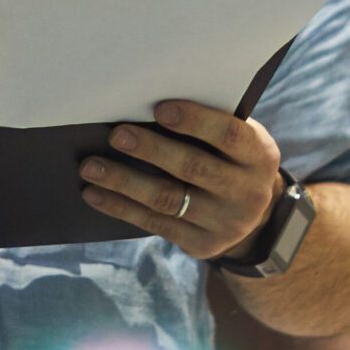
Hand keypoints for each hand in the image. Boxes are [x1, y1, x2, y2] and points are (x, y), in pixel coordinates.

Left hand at [79, 100, 282, 260]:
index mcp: (259, 156)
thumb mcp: (236, 141)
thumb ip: (207, 126)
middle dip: (151, 150)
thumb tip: (143, 104)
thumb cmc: (229, 158)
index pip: (229, 135)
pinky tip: (94, 194)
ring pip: (167, 199)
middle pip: (193, 168)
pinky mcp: (202, 244)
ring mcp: (226, 223)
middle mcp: (248, 192)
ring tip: (90, 166)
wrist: (254, 214)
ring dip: (124, 182)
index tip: (159, 109)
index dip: (195, 121)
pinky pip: (155, 223)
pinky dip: (120, 207)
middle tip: (115, 135)